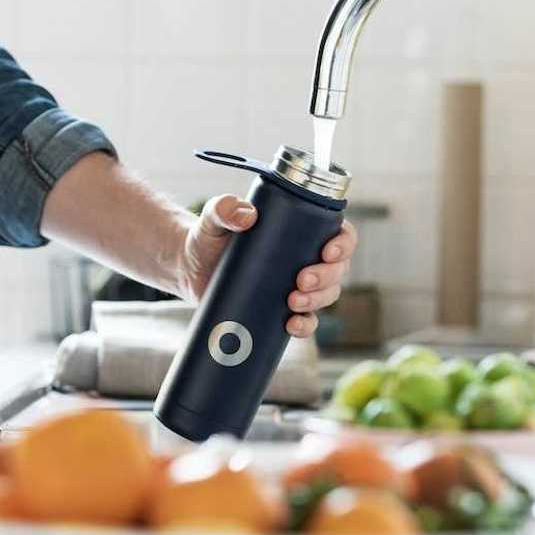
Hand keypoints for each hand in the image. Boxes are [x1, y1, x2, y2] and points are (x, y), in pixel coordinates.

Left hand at [178, 194, 358, 337]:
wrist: (190, 268)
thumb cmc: (208, 236)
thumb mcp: (214, 218)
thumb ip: (224, 208)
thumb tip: (245, 215)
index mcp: (303, 229)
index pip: (340, 233)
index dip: (344, 244)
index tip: (328, 252)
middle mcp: (306, 258)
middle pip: (338, 269)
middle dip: (327, 277)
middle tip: (301, 280)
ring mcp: (296, 286)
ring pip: (327, 296)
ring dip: (318, 301)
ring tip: (292, 302)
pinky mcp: (282, 310)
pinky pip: (306, 321)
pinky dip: (305, 326)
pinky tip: (291, 326)